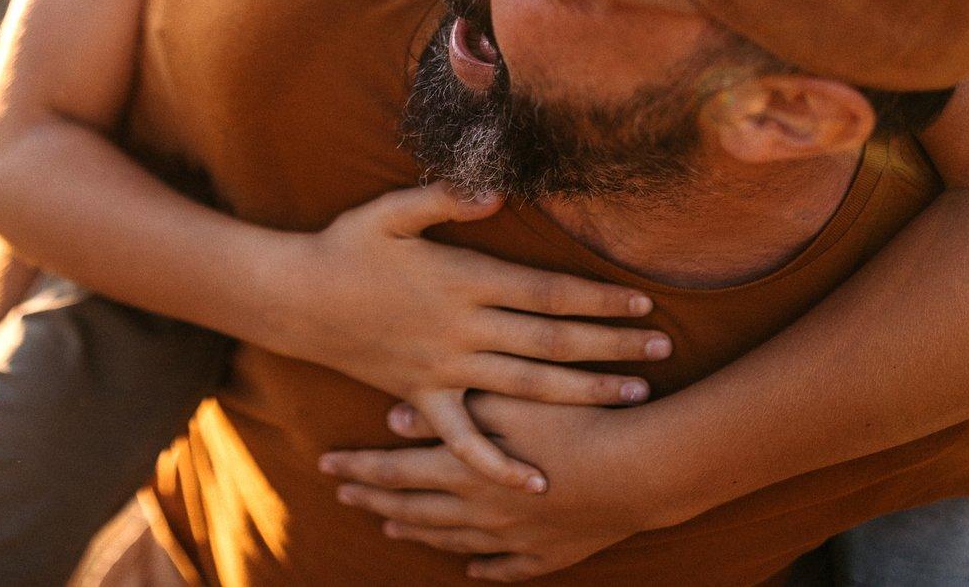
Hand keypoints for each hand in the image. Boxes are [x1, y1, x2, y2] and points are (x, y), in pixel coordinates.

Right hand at [268, 184, 668, 492]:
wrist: (294, 299)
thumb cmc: (346, 246)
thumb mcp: (390, 210)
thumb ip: (446, 197)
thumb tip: (498, 193)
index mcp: (462, 279)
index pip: (547, 292)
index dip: (597, 299)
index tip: (643, 302)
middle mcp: (461, 329)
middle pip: (551, 341)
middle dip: (611, 346)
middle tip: (664, 349)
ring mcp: (443, 369)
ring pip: (525, 387)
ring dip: (582, 393)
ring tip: (632, 394)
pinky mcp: (421, 398)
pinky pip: (463, 439)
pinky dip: (499, 463)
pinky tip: (535, 481)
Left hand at [321, 397, 686, 580]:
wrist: (642, 472)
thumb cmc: (577, 423)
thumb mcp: (511, 401)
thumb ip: (452, 408)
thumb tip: (393, 415)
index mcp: (466, 470)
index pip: (395, 471)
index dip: (359, 467)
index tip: (326, 464)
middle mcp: (481, 511)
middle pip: (414, 509)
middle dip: (374, 500)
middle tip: (344, 495)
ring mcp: (514, 539)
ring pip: (451, 540)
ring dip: (417, 532)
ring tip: (390, 527)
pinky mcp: (550, 553)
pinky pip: (507, 568)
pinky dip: (483, 567)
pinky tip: (471, 567)